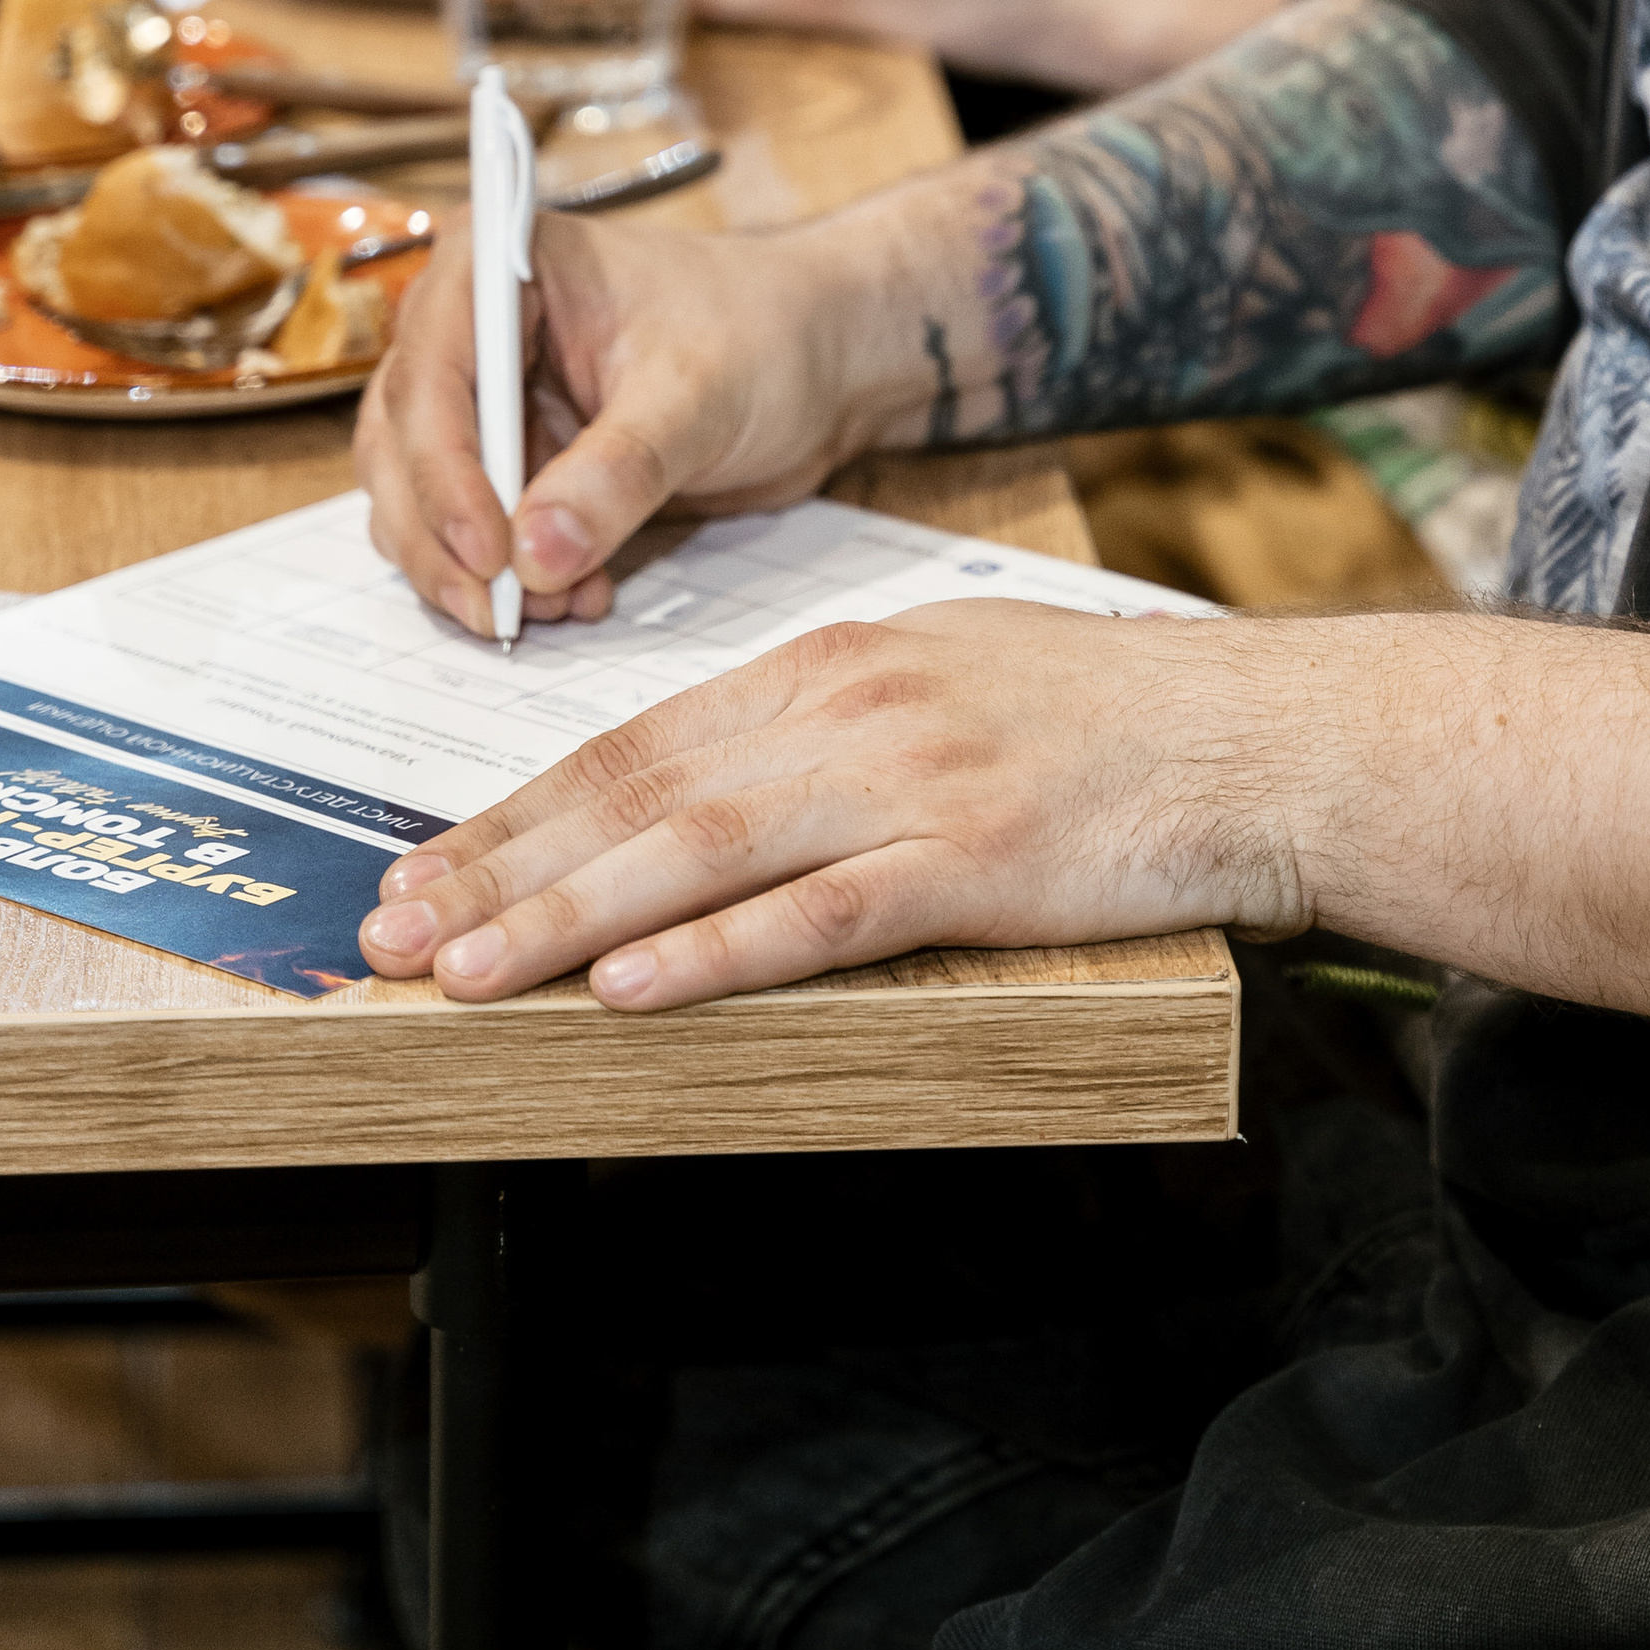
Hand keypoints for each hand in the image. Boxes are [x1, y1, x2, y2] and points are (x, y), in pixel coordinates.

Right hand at [354, 207, 867, 638]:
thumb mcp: (700, 394)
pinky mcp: (515, 462)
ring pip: (421, 502)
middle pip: (404, 446)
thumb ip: (620, 471)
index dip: (444, 471)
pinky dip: (510, 577)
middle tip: (504, 610)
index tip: (488, 551)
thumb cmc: (766, 331)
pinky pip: (475, 534)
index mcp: (502, 269)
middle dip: (446, 539)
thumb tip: (535, 555)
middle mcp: (473, 331)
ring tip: (560, 604)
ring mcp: (488, 402)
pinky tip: (577, 595)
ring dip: (473, 570)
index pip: (433, 374)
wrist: (820, 361)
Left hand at [354, 597, 1313, 1005]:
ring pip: (700, 850)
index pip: (640, 737)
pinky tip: (629, 988)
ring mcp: (912, 781)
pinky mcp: (975, 861)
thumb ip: (836, 724)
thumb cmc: (1116, 722)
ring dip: (563, 916)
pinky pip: (821, 916)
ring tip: (462, 969)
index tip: (424, 863)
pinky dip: (714, 954)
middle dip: (500, 865)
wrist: (1261, 737)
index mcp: (840, 661)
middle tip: (388, 933)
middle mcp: (854, 705)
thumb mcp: (952, 678)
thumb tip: (722, 784)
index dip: (520, 806)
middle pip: (641, 790)